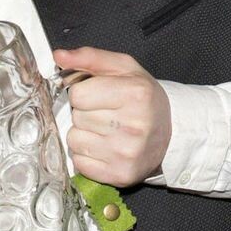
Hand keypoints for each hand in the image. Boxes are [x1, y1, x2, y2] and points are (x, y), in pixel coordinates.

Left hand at [59, 46, 172, 186]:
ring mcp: (126, 153)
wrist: (171, 134)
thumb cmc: (144, 99)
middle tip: (106, 114)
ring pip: (74, 141)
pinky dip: (86, 156)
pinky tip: (104, 148)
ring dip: (84, 135)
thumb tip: (59, 56)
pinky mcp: (120, 175)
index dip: (83, 93)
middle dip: (85, 114)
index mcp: (135, 94)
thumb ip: (90, 58)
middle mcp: (133, 126)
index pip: (78, 95)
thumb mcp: (124, 69)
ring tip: (105, 131)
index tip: (98, 96)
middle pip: (77, 117)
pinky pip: (79, 163)